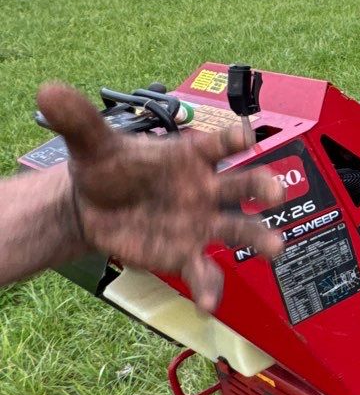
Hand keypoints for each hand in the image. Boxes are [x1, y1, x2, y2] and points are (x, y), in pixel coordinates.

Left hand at [36, 83, 284, 313]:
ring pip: (239, 230)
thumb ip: (78, 119)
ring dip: (259, 238)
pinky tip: (208, 303)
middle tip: (274, 192)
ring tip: (274, 249)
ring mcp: (200, 222)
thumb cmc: (106, 168)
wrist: (92, 206)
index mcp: (190, 155)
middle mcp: (204, 188)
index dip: (236, 137)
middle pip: (243, 184)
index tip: (247, 134)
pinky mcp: (186, 253)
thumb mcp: (92, 143)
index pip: (220, 143)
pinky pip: (204, 272)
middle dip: (262, 187)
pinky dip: (209, 287)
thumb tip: (49, 91)